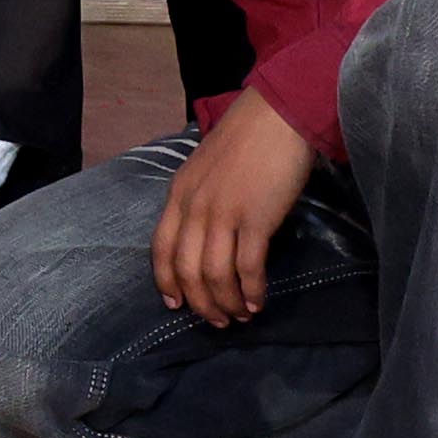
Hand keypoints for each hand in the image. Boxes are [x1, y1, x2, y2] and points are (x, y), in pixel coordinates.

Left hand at [154, 86, 319, 326]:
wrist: (276, 116)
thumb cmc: (246, 142)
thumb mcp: (205, 170)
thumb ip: (199, 200)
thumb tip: (203, 237)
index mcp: (179, 194)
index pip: (161, 248)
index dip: (166, 280)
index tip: (175, 304)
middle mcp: (194, 207)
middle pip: (186, 269)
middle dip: (200, 302)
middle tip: (217, 321)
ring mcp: (223, 213)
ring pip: (214, 274)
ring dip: (227, 302)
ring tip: (241, 316)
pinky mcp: (255, 218)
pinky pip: (247, 266)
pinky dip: (251, 289)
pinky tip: (258, 301)